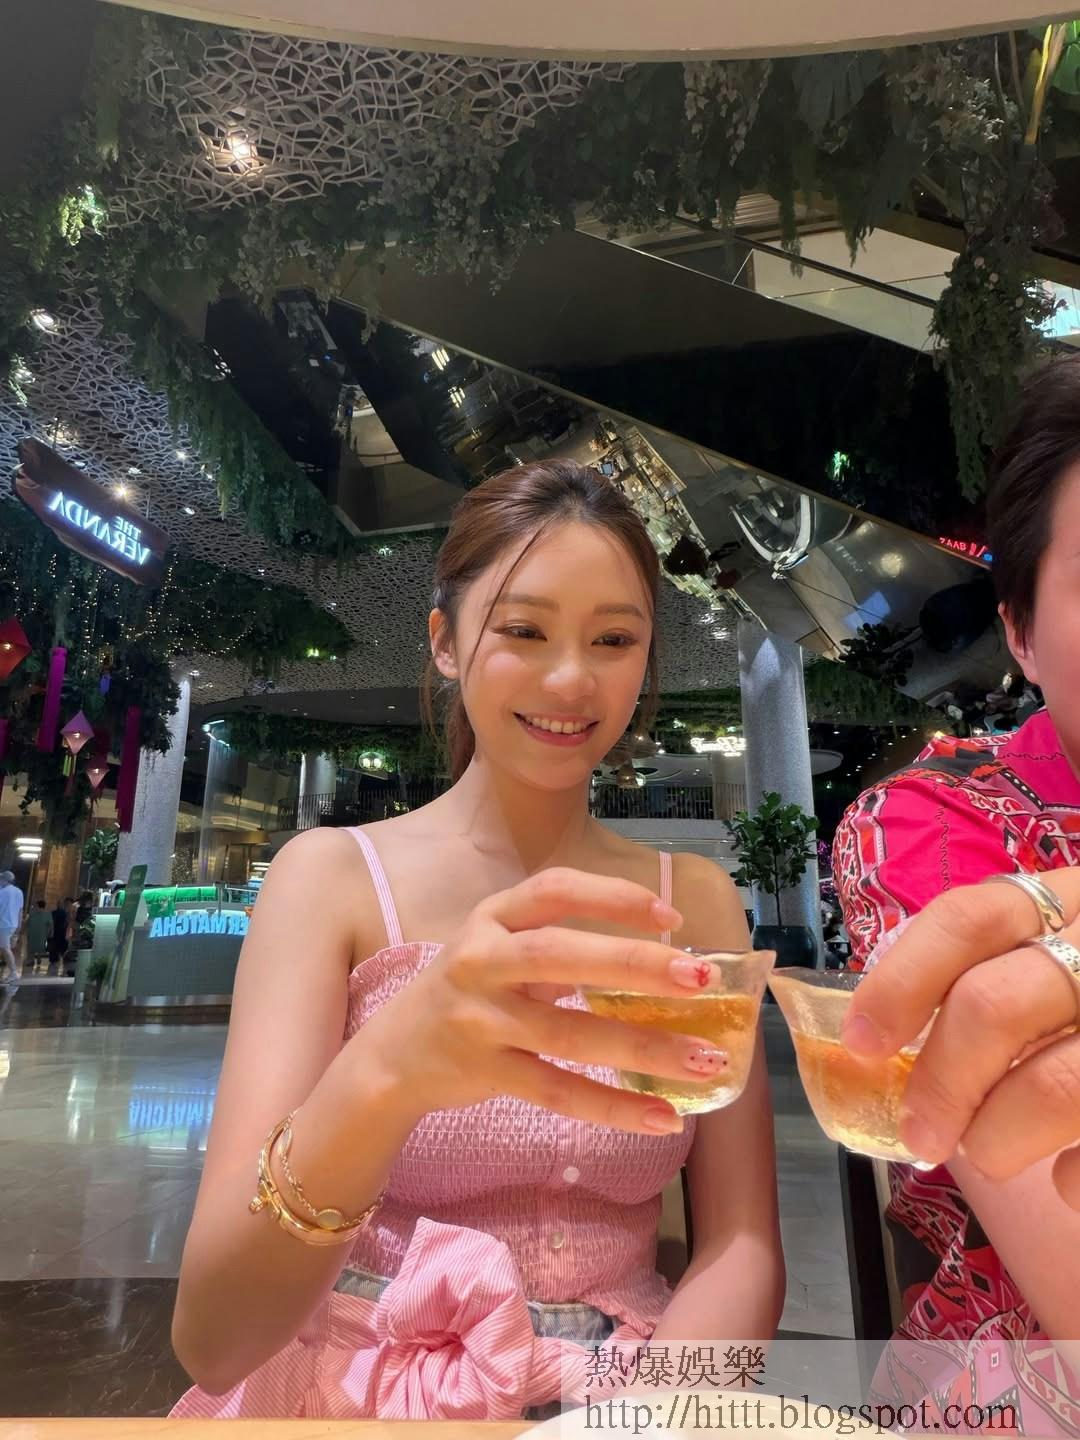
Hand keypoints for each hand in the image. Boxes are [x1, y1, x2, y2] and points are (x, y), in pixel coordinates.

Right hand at [355, 867, 727, 1135]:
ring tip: (706, 1060)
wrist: (391, 1057)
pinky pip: (560, 1092)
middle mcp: (481, 961)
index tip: (670, 915)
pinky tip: (664, 1115)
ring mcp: (481, 1020)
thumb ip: (561, 943)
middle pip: (562, 955)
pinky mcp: (486, 1073)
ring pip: (571, 1034)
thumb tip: (662, 958)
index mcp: (492, 917)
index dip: (612, 896)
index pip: (554, 889)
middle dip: (636, 964)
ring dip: (645, 1048)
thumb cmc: (468, 990)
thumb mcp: (498, 947)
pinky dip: (616, 1107)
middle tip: (700, 977)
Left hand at [842, 871, 1079, 1207]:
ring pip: (1055, 1085)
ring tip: (989, 1153)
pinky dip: (1072, 1180)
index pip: (969, 919)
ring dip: (998, 1136)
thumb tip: (883, 1047)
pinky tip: (1067, 1181)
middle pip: (995, 1005)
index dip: (901, 981)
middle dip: (942, 1081)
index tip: (860, 1042)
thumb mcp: (1056, 957)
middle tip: (919, 1135)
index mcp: (1071, 898)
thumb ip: (991, 978)